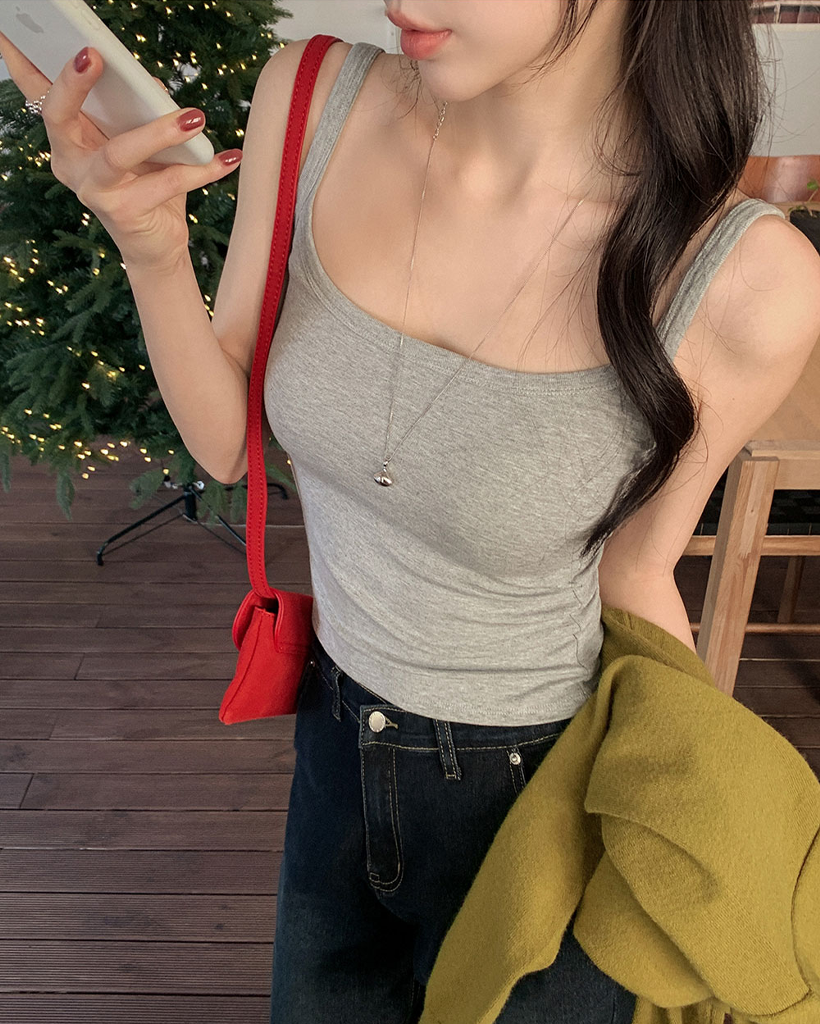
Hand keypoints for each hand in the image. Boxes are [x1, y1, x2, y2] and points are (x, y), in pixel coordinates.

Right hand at [0, 33, 242, 271]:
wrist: (158, 244)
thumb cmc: (147, 185)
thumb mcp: (141, 140)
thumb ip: (139, 108)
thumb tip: (149, 83)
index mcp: (69, 138)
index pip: (39, 94)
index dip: (22, 62)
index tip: (12, 29)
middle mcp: (72, 162)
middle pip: (59, 116)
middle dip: (73, 83)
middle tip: (95, 54)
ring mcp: (94, 189)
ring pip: (119, 153)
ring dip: (158, 132)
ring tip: (194, 117)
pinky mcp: (123, 213)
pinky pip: (164, 185)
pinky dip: (200, 171)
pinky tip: (227, 158)